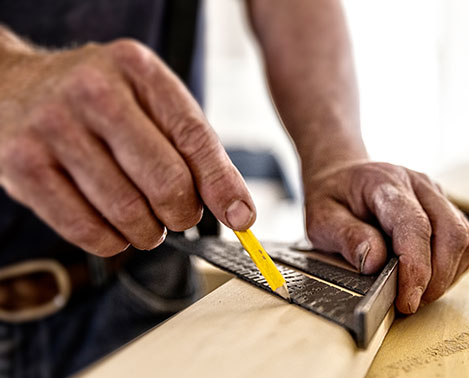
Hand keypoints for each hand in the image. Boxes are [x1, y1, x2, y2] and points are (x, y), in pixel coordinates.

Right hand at [0, 32, 254, 255]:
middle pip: (165, 181)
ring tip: (147, 221)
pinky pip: (85, 229)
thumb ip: (196, 150)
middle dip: (183, 214)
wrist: (15, 87)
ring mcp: (53, 128)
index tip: (242, 218)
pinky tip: (116, 228)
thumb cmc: (100, 101)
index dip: (223, 185)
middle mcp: (93, 92)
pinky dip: (112, 241)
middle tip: (180, 215)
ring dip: (149, 232)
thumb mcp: (151, 102)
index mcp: (137, 70)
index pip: (194, 137)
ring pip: (128, 212)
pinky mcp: (23, 166)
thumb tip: (239, 212)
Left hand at [304, 161, 468, 313]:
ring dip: (447, 274)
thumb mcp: (321, 219)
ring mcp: (436, 195)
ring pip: (464, 238)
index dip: (416, 267)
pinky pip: (465, 241)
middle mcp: (418, 185)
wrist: (343, 175)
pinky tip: (427, 277)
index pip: (414, 225)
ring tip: (418, 291)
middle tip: (411, 303)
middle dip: (437, 279)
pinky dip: (452, 267)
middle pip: (450, 233)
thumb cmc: (333, 197)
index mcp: (385, 183)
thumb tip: (375, 263)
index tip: (408, 300)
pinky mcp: (445, 208)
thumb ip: (346, 238)